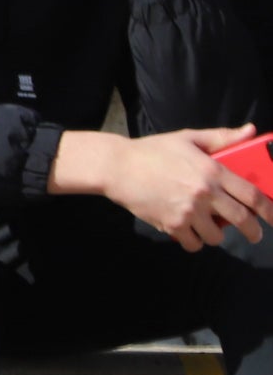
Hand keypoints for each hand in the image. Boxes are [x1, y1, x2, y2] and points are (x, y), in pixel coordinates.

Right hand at [71, 128, 272, 251]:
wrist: (117, 167)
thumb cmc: (153, 151)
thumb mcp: (188, 138)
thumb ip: (222, 137)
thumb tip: (251, 131)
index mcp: (212, 172)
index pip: (252, 195)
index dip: (270, 210)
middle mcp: (204, 194)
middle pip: (241, 220)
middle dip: (253, 231)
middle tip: (254, 234)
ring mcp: (187, 212)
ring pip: (216, 236)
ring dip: (217, 234)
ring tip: (211, 228)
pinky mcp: (171, 225)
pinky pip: (193, 244)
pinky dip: (195, 241)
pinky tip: (190, 233)